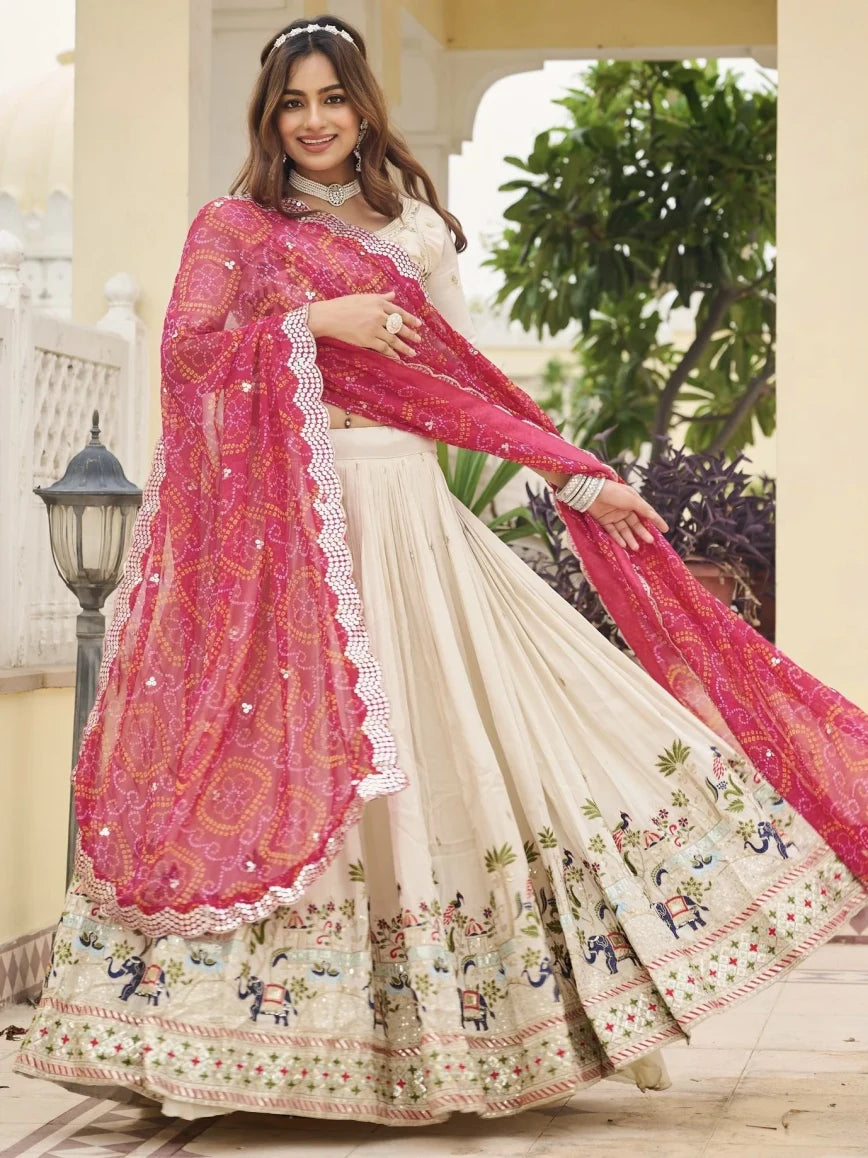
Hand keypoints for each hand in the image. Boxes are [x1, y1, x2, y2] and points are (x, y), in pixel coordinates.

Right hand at [307, 291, 421, 359]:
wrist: (329, 316)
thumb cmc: (343, 305)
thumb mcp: (364, 297)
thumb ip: (381, 297)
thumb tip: (393, 295)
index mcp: (379, 303)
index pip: (399, 312)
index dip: (410, 319)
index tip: (418, 324)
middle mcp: (379, 315)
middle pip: (399, 326)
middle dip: (410, 334)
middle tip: (419, 340)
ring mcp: (374, 328)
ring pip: (394, 339)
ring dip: (405, 347)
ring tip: (413, 352)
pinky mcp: (368, 340)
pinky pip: (384, 348)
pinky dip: (392, 353)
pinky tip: (397, 357)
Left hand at [586, 480, 667, 550]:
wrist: (591, 492)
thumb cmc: (613, 492)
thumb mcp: (631, 499)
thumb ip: (643, 508)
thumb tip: (654, 516)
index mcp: (633, 501)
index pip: (647, 513)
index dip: (656, 521)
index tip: (665, 530)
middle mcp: (625, 509)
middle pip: (635, 524)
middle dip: (642, 533)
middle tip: (650, 541)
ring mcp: (614, 516)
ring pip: (625, 530)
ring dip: (630, 538)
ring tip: (636, 547)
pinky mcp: (604, 521)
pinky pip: (613, 531)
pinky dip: (618, 538)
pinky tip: (624, 544)